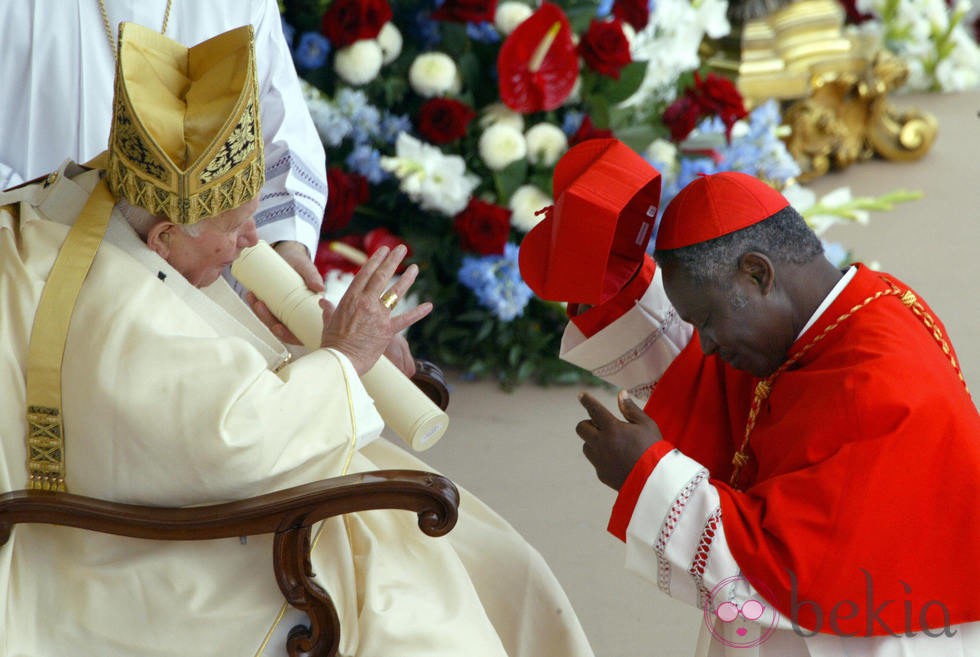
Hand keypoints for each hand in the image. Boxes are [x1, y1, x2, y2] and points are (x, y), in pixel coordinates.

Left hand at [245, 241, 324, 344]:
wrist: (289, 252)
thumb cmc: (301, 262)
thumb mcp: (308, 268)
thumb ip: (314, 277)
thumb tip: (321, 289)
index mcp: (307, 313)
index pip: (298, 333)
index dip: (287, 335)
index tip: (277, 327)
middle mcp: (294, 314)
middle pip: (280, 327)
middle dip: (267, 320)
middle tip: (259, 305)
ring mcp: (282, 309)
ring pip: (270, 318)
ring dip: (259, 312)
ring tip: (252, 297)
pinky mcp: (272, 302)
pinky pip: (263, 308)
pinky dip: (255, 304)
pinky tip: (249, 295)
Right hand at [320, 245, 432, 374]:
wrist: (340, 361)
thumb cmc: (331, 344)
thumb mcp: (328, 323)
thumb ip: (328, 310)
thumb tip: (323, 303)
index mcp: (350, 298)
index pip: (365, 274)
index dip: (375, 260)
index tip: (383, 250)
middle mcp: (365, 302)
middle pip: (382, 276)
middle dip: (393, 260)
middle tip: (402, 249)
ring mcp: (378, 315)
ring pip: (395, 292)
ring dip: (407, 279)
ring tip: (415, 268)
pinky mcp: (388, 330)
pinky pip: (406, 319)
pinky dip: (418, 312)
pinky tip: (429, 305)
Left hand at [576, 390, 662, 490]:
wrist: (655, 480)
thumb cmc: (654, 449)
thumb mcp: (647, 425)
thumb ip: (631, 409)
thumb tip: (621, 394)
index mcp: (612, 428)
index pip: (594, 410)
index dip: (587, 401)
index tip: (581, 396)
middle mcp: (601, 443)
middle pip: (581, 428)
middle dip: (588, 424)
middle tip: (602, 426)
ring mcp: (599, 460)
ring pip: (586, 445)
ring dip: (594, 441)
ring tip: (612, 444)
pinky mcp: (601, 474)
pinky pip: (595, 461)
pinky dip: (602, 457)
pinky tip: (617, 459)